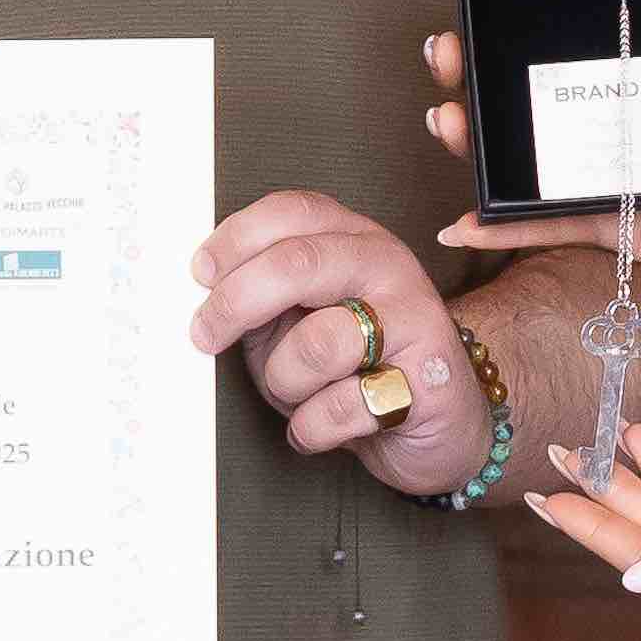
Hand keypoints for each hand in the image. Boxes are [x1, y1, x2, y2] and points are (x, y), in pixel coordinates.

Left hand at [186, 189, 483, 498]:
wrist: (439, 426)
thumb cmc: (357, 371)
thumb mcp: (298, 324)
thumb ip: (261, 302)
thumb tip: (203, 295)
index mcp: (353, 240)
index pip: (292, 213)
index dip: (236, 240)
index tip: (200, 275)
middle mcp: (387, 267)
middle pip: (297, 264)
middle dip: (236, 303)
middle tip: (205, 336)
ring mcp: (414, 319)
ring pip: (317, 343)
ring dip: (285, 382)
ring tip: (296, 394)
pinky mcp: (429, 379)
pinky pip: (342, 406)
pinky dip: (312, 428)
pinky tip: (321, 425)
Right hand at [424, 0, 640, 291]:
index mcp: (633, 57)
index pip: (555, 13)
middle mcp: (600, 104)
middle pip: (510, 72)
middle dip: (462, 53)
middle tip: (448, 42)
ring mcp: (593, 163)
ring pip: (510, 145)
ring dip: (463, 129)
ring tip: (448, 117)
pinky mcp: (600, 220)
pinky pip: (536, 225)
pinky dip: (494, 228)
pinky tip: (460, 225)